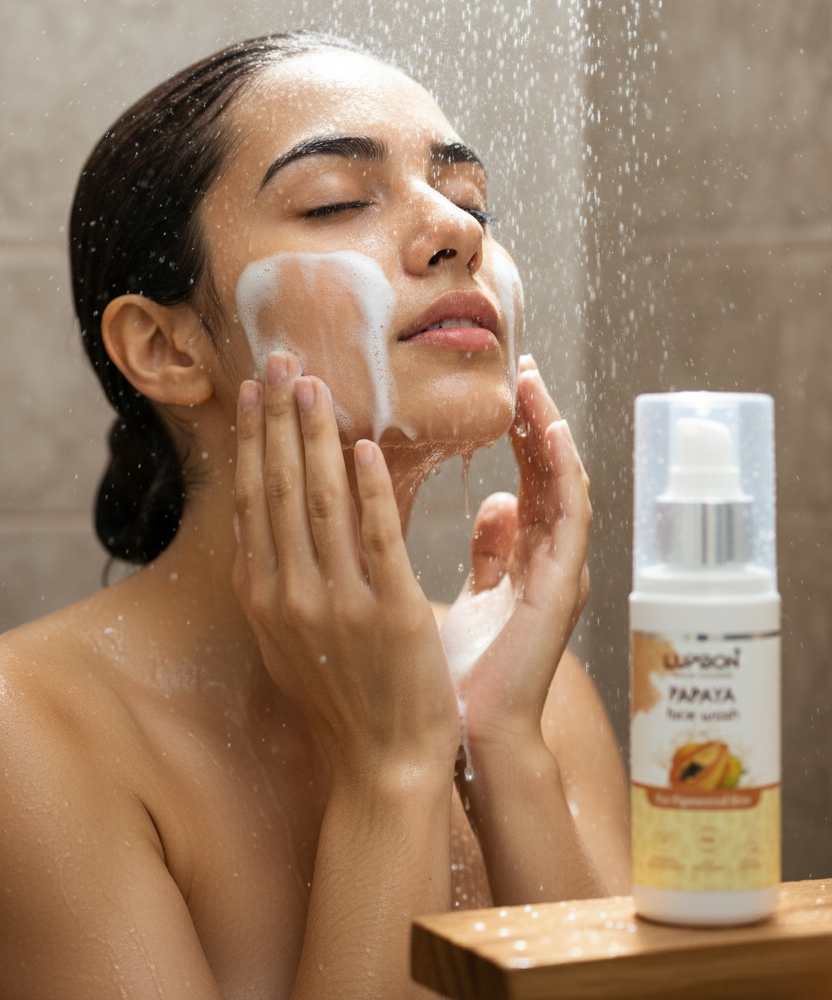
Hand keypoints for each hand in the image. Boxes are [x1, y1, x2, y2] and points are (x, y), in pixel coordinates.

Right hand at [233, 352, 459, 785]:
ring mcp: (338, 603)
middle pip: (278, 489)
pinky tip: (365, 445)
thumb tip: (262, 526)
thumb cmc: (338, 702)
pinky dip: (369, 486)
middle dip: (277, 419)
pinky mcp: (391, 610)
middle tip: (279, 361)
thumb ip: (274, 584)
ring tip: (314, 384)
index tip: (254, 393)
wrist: (381, 767)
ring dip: (316, 436)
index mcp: (263, 599)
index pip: (253, 502)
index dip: (252, 442)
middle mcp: (289, 595)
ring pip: (321, 500)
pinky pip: (377, 534)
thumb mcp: (287, 642)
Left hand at [444, 355, 590, 759]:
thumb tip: (497, 500)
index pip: (531, 477)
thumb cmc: (463, 674)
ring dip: (550, 430)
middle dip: (537, 417)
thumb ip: (492, 550)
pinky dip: (562, 471)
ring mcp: (562, 572)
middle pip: (549, 472)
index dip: (522, 431)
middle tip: (523, 366)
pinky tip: (549, 431)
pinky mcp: (562, 587)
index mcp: (528, 559)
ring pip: (563, 484)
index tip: (507, 385)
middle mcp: (551, 560)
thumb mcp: (475, 597)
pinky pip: (568, 517)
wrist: (472, 735)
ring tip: (535, 383)